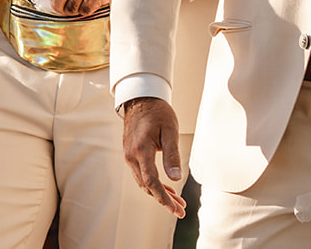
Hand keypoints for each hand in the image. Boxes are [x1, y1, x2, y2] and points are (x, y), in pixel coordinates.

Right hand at [121, 97, 185, 217]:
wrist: (141, 100)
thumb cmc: (158, 112)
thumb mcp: (170, 130)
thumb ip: (172, 155)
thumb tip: (176, 178)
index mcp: (141, 150)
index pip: (151, 181)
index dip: (164, 198)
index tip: (175, 209)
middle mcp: (131, 156)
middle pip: (147, 186)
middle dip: (164, 200)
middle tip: (181, 210)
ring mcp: (129, 156)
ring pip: (144, 183)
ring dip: (160, 194)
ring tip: (177, 202)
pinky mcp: (131, 155)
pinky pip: (142, 175)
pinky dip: (154, 184)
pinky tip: (167, 188)